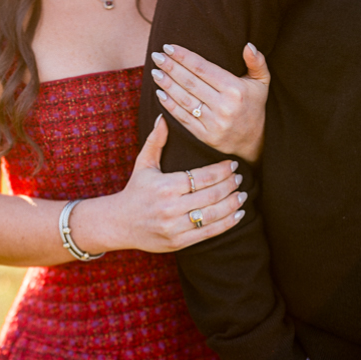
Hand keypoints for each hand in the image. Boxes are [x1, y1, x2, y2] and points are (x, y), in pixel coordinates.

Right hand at [89, 117, 246, 252]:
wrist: (117, 224)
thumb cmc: (135, 190)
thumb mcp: (143, 164)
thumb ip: (156, 141)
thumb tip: (163, 117)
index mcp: (165, 186)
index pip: (201, 176)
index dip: (221, 170)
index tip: (233, 164)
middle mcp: (170, 207)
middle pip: (211, 194)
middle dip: (230, 185)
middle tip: (240, 177)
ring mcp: (174, 227)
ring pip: (213, 214)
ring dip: (233, 204)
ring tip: (243, 194)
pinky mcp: (178, 242)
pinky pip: (208, 233)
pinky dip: (227, 223)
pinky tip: (239, 214)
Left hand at [151, 43, 269, 163]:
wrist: (254, 141)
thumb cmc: (255, 106)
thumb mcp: (262, 82)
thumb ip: (257, 62)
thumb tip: (248, 45)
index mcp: (236, 90)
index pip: (203, 68)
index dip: (184, 57)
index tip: (168, 47)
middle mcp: (224, 106)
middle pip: (190, 82)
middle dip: (170, 67)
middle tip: (156, 56)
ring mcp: (213, 122)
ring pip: (184, 99)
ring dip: (166, 84)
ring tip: (155, 72)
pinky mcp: (205, 135)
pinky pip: (182, 118)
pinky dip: (169, 105)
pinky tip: (159, 93)